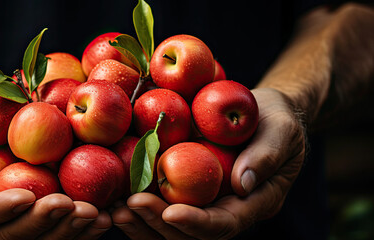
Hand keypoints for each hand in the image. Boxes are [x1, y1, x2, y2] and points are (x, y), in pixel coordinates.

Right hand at [0, 81, 110, 238]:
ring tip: (97, 215)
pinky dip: (78, 221)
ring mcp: (10, 209)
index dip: (1, 210)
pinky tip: (105, 214)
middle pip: (12, 232)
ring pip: (38, 234)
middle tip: (72, 206)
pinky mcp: (32, 200)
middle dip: (43, 222)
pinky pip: (54, 219)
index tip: (27, 196)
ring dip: (68, 228)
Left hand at [112, 87, 305, 238]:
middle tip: (131, 206)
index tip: (171, 212)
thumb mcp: (281, 130)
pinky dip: (138, 206)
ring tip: (116, 209)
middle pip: (189, 234)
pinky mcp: (184, 190)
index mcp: (251, 203)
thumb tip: (243, 183)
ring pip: (169, 228)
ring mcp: (202, 202)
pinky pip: (159, 206)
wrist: (260, 114)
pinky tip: (115, 196)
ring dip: (142, 222)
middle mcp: (224, 209)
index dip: (197, 223)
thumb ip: (267, 155)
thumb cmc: (276, 120)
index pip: (223, 224)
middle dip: (158, 223)